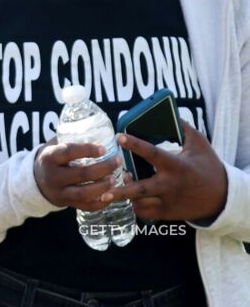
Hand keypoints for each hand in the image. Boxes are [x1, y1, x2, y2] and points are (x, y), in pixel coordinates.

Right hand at [33, 139, 122, 210]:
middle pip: (81, 174)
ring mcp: (59, 192)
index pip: (68, 152)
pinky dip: (100, 203)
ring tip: (115, 179)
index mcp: (49, 157)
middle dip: (103, 168)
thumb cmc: (51, 159)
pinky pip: (85, 206)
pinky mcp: (65, 203)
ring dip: (102, 187)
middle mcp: (52, 176)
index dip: (86, 150)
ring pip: (83, 193)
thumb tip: (96, 128)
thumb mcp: (53, 146)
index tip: (104, 149)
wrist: (35, 181)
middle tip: (118, 161)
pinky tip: (111, 195)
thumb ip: (69, 138)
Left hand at [103, 122, 227, 221]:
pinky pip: (145, 213)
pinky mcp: (168, 213)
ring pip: (140, 204)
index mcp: (177, 166)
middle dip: (121, 191)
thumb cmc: (209, 167)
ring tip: (115, 188)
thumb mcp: (200, 145)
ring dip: (126, 197)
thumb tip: (170, 113)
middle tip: (103, 189)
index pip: (152, 153)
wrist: (223, 197)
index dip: (135, 144)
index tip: (119, 137)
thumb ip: (184, 129)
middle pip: (140, 190)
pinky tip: (129, 198)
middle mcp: (170, 185)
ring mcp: (168, 201)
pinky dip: (135, 206)